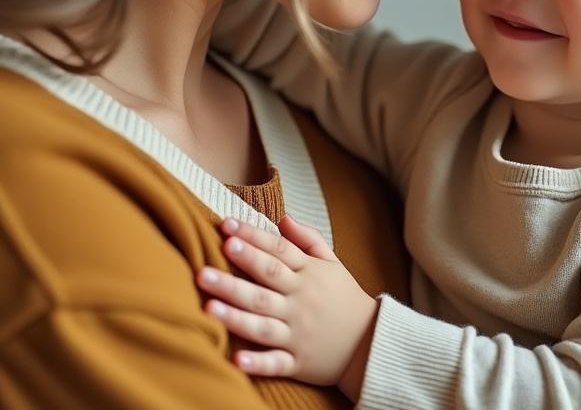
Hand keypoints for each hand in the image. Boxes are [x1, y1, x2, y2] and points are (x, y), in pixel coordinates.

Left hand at [197, 215, 378, 394]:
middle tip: (211, 258)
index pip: (278, 251)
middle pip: (266, 282)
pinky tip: (237, 360)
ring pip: (263, 322)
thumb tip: (282, 218)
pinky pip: (276, 363)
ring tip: (208, 307)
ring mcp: (298, 333)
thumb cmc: (345, 299)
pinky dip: (258, 362)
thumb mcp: (333, 264)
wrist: (372, 342)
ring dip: (235, 316)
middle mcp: (301, 302)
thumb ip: (308, 240)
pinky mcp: (298, 361)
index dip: (253, 237)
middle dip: (240, 269)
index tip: (227, 225)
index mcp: (308, 275)